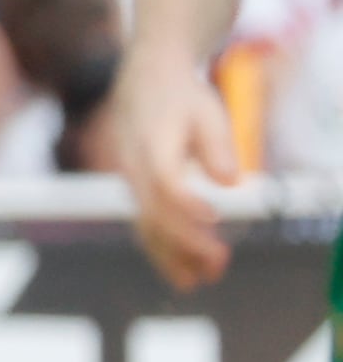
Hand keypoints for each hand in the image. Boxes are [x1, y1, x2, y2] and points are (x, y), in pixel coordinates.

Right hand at [112, 53, 238, 290]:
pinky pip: (144, 223)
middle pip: (154, 213)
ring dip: (171, 255)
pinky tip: (182, 268)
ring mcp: (130, 179)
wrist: (144, 78)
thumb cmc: (182, 95)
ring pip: (145, 225)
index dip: (187, 203)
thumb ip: (218, 146)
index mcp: (150, 144)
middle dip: (184, 244)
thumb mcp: (208, 111)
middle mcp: (133, 166)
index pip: (165, 181)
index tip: (214, 218)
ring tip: (197, 282)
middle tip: (218, 266)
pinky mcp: (135, 188)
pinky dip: (162, 248)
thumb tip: (230, 181)